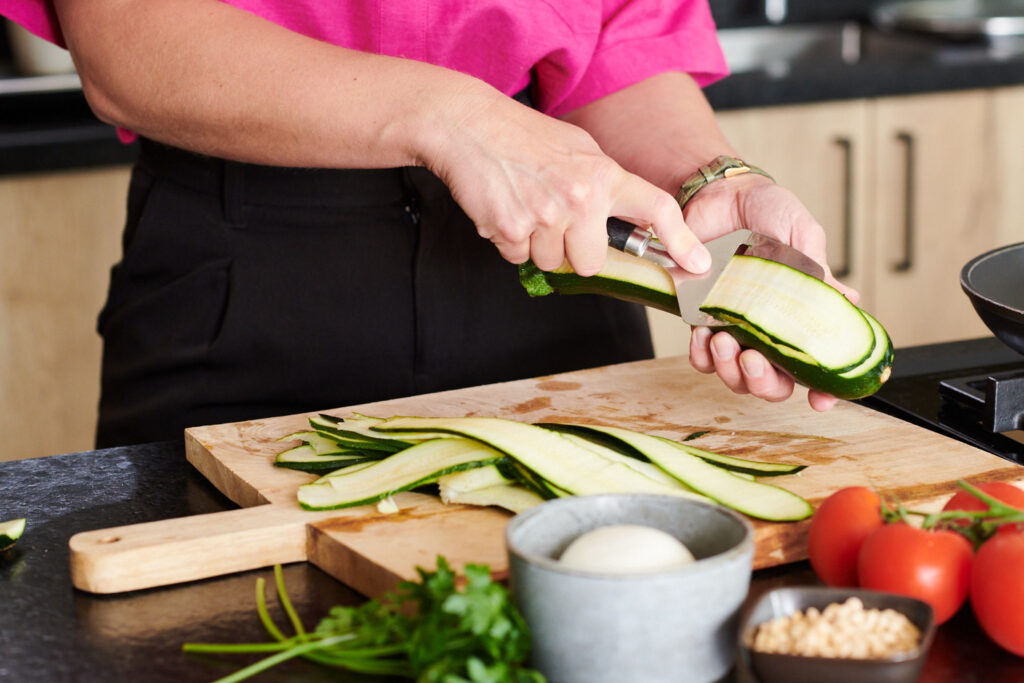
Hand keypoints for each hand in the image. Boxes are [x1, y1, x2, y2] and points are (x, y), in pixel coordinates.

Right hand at [424, 88, 711, 276]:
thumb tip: (625, 221)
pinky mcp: (510, 231)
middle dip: (573, 251)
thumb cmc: (523, 136)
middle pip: (591, 263)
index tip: (695, 264)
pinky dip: (510, 242)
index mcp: (603, 174)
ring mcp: (545, 217)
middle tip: (555, 220)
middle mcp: (579, 198)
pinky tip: (506, 209)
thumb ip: (605, 185)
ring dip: (538, 245)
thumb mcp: (579, 149)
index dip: (680, 240)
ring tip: (526, 206)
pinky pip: (518, 259)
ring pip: (552, 264)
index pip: (655, 209)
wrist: (469, 126)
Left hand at [683, 174, 859, 410]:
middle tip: (754, 360)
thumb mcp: (801, 234)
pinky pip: (702, 358)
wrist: (719, 194)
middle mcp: (772, 330)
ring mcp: (737, 329)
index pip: (821, 365)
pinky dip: (701, 355)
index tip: (822, 400)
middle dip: (765, 384)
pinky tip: (704, 334)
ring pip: (737, 378)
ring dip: (730, 370)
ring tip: (723, 340)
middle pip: (775, 385)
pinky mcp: (703, 321)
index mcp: (803, 315)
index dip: (826, 390)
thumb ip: (817, 269)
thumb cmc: (767, 211)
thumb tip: (849, 302)